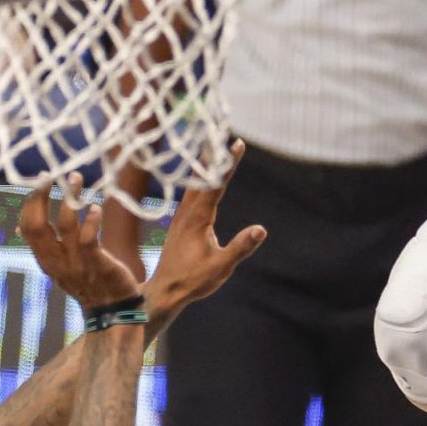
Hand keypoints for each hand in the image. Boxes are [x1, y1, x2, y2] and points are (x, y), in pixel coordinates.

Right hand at [20, 173, 140, 306]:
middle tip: (49, 174)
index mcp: (45, 259)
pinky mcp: (97, 264)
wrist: (114, 310)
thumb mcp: (59, 266)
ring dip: (70, 198)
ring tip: (76, 177)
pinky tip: (95, 207)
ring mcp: (76, 263)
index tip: (39, 180)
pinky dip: (90, 220)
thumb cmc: (88, 283)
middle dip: (40, 196)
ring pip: (65, 226)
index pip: (27, 227)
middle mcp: (56, 261)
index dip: (30, 202)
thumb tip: (18, 229)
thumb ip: (43, 247)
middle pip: (38, 225)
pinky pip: (88, 239)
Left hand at [145, 139, 266, 311]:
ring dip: (205, 166)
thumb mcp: (221, 266)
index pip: (216, 184)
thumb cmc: (193, 280)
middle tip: (224, 135)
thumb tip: (261, 229)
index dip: (228, 164)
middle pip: (203, 177)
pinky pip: (190, 194)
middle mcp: (187, 212)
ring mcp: (181, 217)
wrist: (165, 290)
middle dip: (215, 156)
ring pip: (194, 184)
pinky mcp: (179, 224)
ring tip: (214, 149)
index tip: (237, 144)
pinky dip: (199, 181)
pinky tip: (201, 180)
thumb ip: (240, 247)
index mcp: (198, 218)